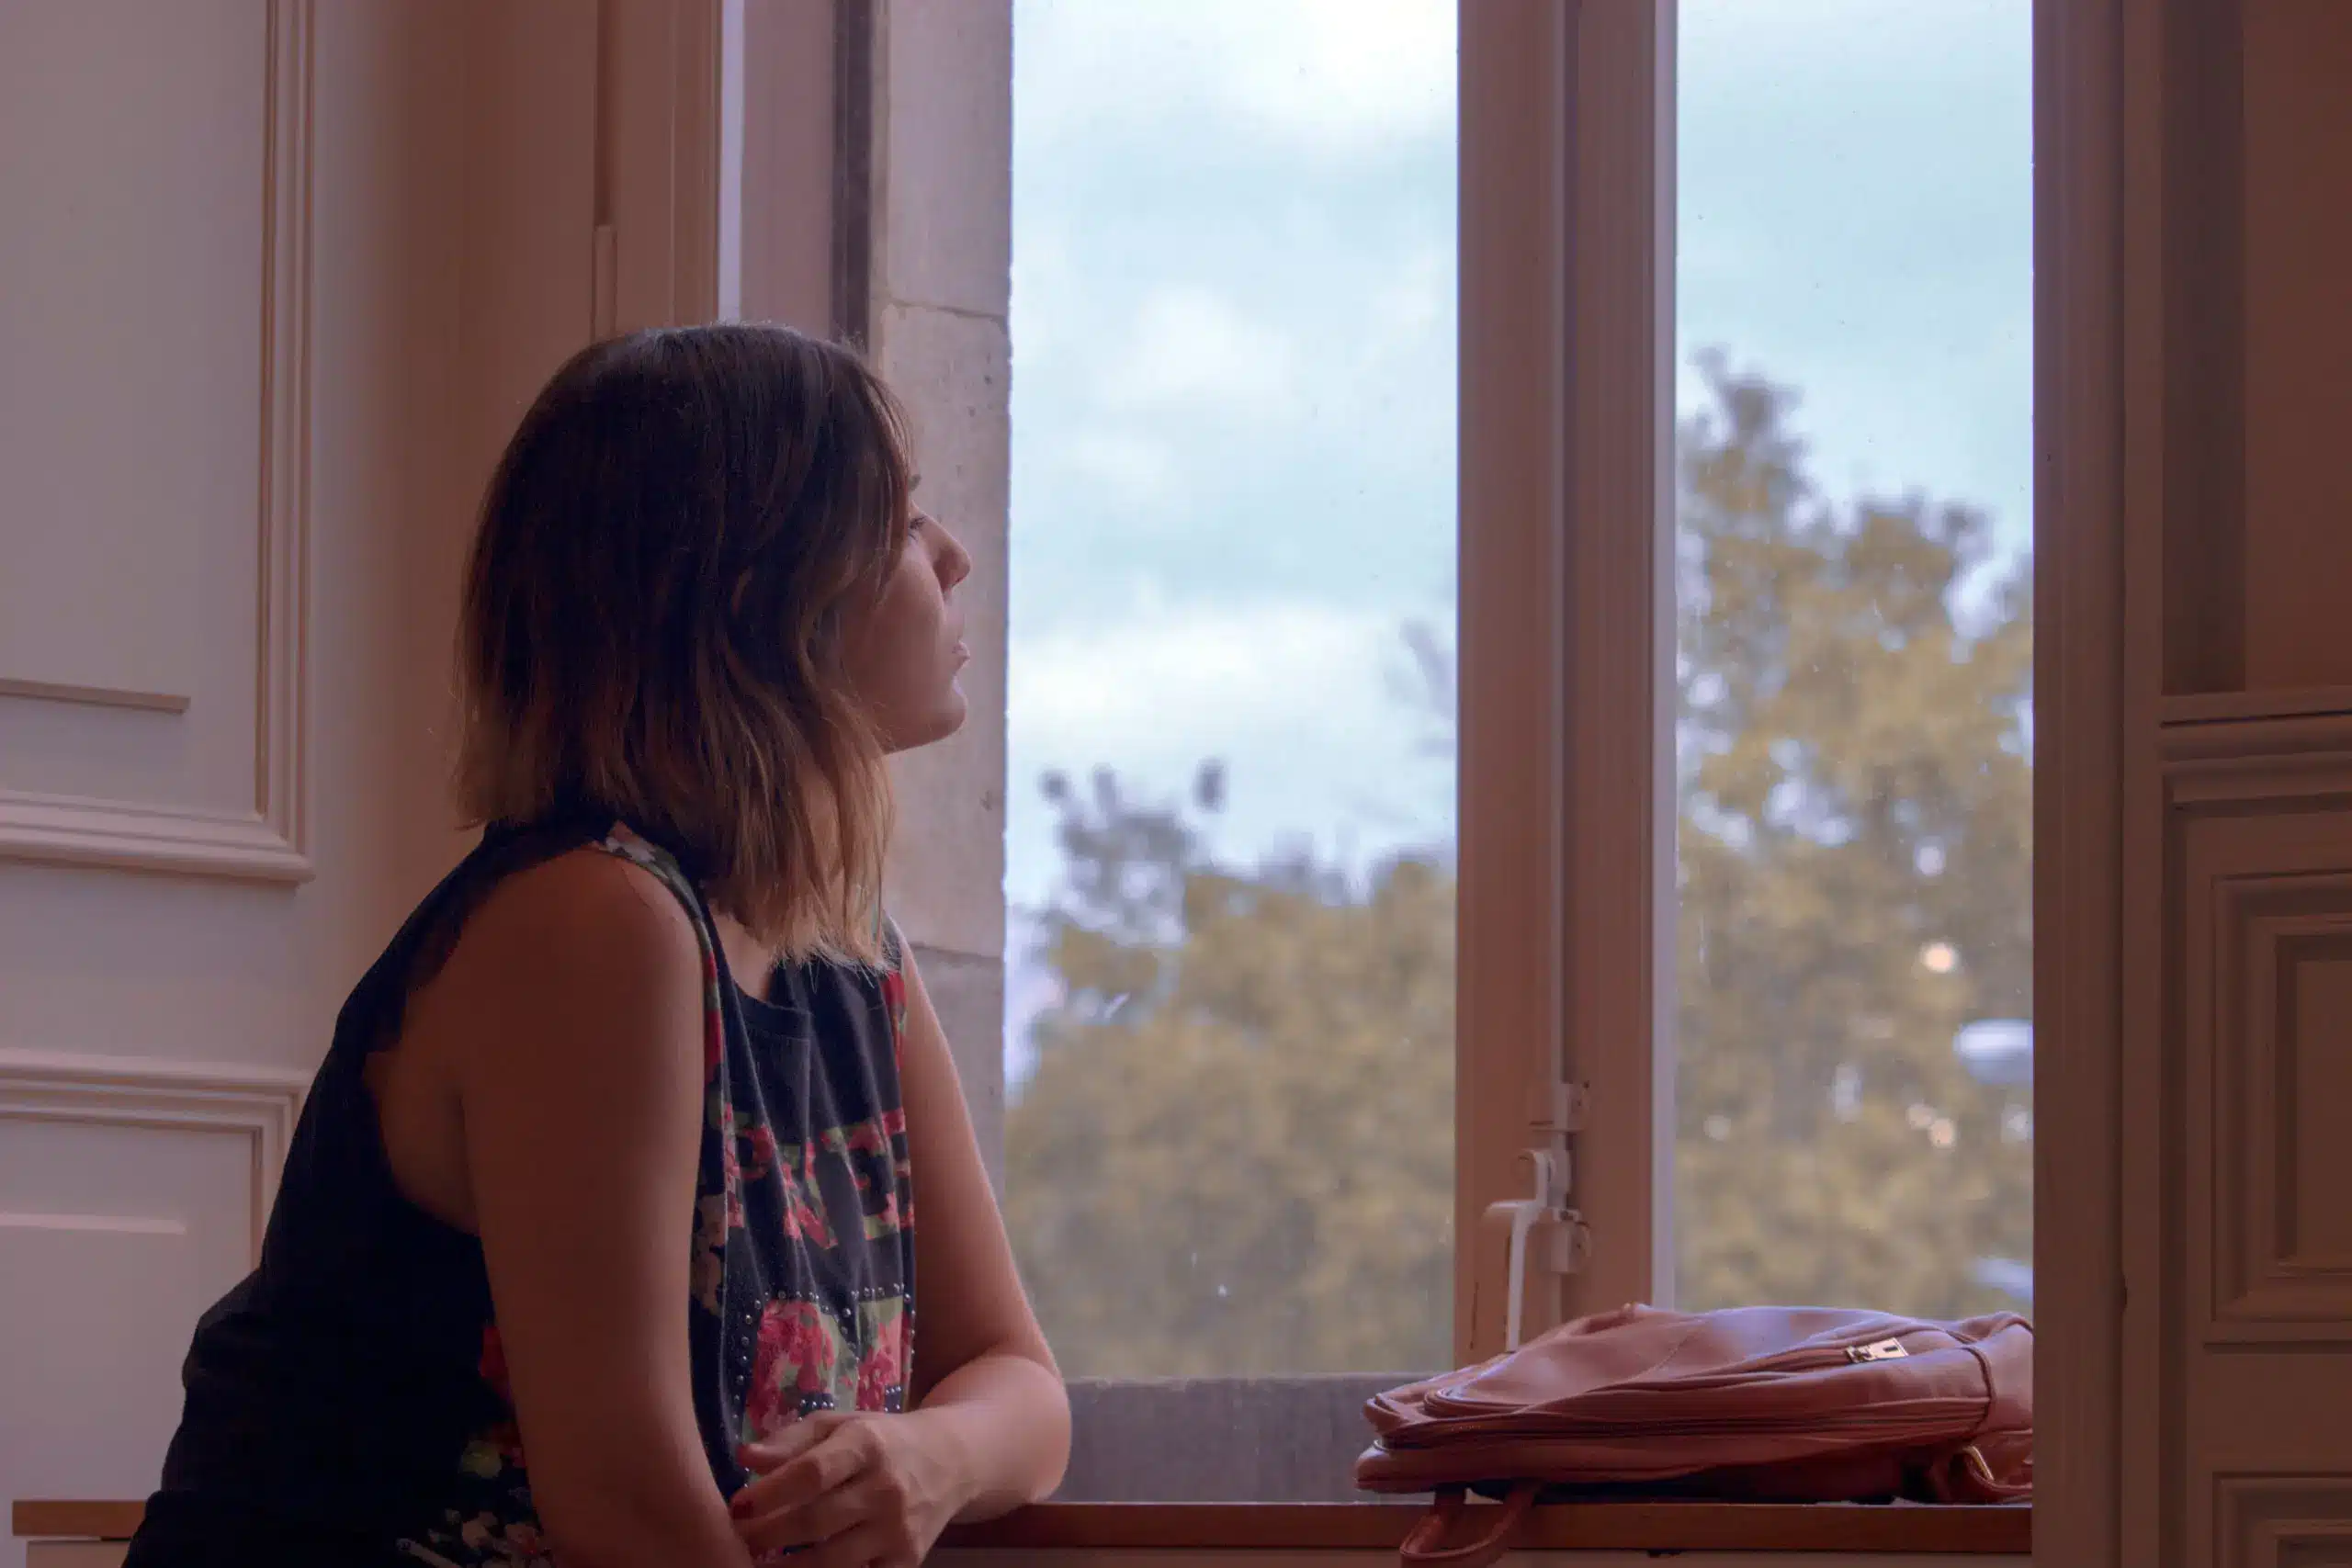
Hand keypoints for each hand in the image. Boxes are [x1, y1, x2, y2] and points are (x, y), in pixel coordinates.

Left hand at [728, 1410, 965, 1566]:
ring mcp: (899, 1530)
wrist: (951, 1461)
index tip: (736, 1507)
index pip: (811, 1473)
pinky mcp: (907, 1561)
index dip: (769, 1493)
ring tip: (756, 1564)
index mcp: (867, 1445)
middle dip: (767, 1535)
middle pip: (816, 1522)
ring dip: (787, 1567)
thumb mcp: (839, 1425)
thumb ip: (791, 1440)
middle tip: (737, 1540)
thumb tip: (744, 1456)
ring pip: (832, 1561)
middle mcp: (886, 1488)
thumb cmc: (880, 1440)